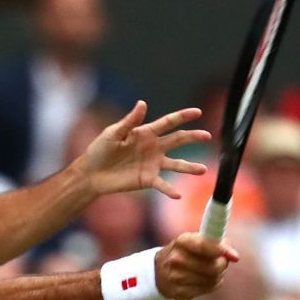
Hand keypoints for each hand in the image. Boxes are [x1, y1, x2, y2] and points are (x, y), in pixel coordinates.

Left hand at [81, 101, 210, 198]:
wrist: (93, 173)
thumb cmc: (101, 149)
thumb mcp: (114, 133)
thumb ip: (130, 121)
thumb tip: (143, 103)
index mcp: (146, 133)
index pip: (168, 123)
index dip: (183, 117)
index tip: (197, 112)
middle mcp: (154, 148)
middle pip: (178, 140)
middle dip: (193, 138)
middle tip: (207, 136)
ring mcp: (153, 164)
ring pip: (176, 164)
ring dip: (189, 167)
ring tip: (203, 170)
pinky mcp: (148, 180)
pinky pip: (162, 185)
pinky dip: (170, 190)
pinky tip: (178, 195)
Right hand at [155, 233, 239, 299]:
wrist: (158, 271)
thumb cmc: (184, 253)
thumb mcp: (195, 241)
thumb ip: (215, 243)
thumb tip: (234, 256)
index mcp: (181, 242)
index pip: (204, 246)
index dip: (221, 251)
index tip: (234, 256)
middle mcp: (176, 259)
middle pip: (213, 267)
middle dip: (223, 265)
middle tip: (223, 262)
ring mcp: (176, 278)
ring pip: (212, 280)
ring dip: (218, 276)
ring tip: (213, 271)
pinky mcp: (179, 293)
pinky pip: (207, 289)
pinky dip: (212, 285)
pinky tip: (206, 280)